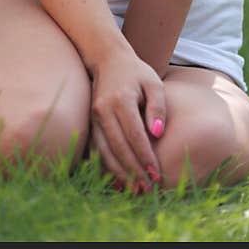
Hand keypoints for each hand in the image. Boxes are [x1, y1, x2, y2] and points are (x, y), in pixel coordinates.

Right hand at [88, 46, 165, 191]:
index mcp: (121, 99)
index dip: (145, 157)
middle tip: (148, 189)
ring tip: (135, 189)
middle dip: (133, 171)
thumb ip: (158, 107)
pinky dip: (107, 166)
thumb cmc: (136, 72)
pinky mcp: (91, 122)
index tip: (157, 174)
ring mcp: (94, 116)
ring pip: (105, 151)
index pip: (134, 135)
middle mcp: (104, 109)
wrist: (108, 59)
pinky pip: (97, 148)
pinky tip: (119, 179)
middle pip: (119, 147)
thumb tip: (157, 133)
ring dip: (120, 173)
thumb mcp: (154, 83)